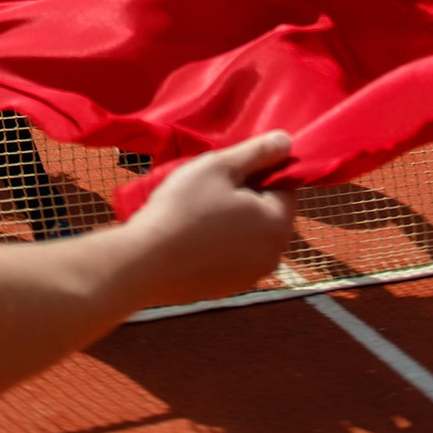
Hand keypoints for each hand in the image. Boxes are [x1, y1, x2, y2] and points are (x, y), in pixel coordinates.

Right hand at [125, 133, 298, 303]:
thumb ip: (257, 152)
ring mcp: (251, 276)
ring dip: (234, 223)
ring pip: (250, 237)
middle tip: (211, 190)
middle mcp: (274, 254)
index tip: (228, 171)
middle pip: (269, 214)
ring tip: (199, 214)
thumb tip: (287, 142)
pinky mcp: (228, 290)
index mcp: (279, 223)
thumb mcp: (219, 167)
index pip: (285, 187)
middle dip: (248, 199)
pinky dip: (220, 247)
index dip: (259, 173)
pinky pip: (232, 258)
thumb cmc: (184, 208)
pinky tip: (193, 240)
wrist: (145, 263)